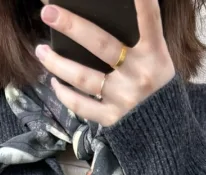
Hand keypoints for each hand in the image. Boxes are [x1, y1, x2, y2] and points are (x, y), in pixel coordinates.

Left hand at [36, 0, 175, 125]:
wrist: (164, 132)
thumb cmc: (155, 85)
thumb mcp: (155, 59)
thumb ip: (136, 39)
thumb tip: (96, 18)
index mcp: (154, 53)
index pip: (149, 20)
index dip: (143, 1)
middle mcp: (139, 73)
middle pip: (101, 45)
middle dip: (72, 26)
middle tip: (47, 12)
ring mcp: (124, 98)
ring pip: (83, 78)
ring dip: (57, 63)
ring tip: (40, 50)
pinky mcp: (113, 118)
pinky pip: (82, 105)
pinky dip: (64, 94)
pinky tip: (54, 82)